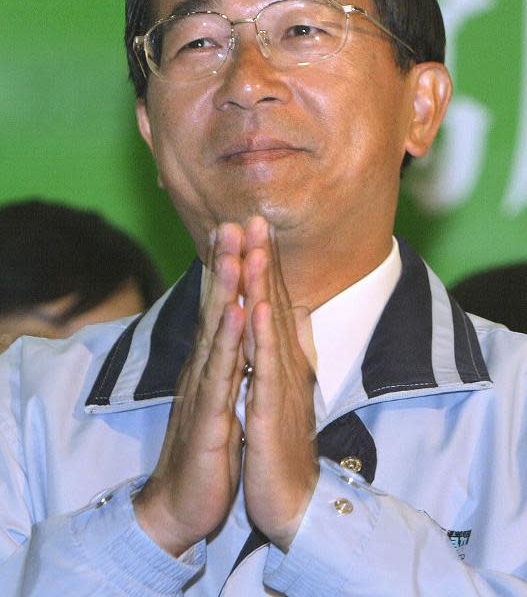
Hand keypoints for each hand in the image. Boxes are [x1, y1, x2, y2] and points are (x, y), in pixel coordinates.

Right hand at [134, 223, 245, 555]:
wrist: (184, 502)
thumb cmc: (210, 446)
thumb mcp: (226, 396)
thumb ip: (234, 360)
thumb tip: (245, 329)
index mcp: (214, 362)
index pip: (224, 306)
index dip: (233, 267)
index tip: (243, 228)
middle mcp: (204, 366)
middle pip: (215, 306)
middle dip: (225, 262)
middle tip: (232, 220)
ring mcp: (203, 388)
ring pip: (215, 331)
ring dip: (224, 288)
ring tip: (232, 251)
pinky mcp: (207, 416)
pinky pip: (221, 372)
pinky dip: (228, 339)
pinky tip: (236, 311)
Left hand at [242, 216, 318, 550]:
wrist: (290, 501)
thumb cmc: (279, 445)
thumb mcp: (275, 392)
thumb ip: (275, 355)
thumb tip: (276, 322)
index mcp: (282, 361)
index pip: (272, 303)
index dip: (264, 264)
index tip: (252, 225)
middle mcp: (287, 366)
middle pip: (275, 304)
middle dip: (264, 259)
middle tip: (254, 216)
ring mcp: (281, 387)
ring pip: (272, 328)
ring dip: (265, 285)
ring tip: (258, 247)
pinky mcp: (272, 413)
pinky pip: (265, 370)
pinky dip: (262, 337)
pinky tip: (257, 308)